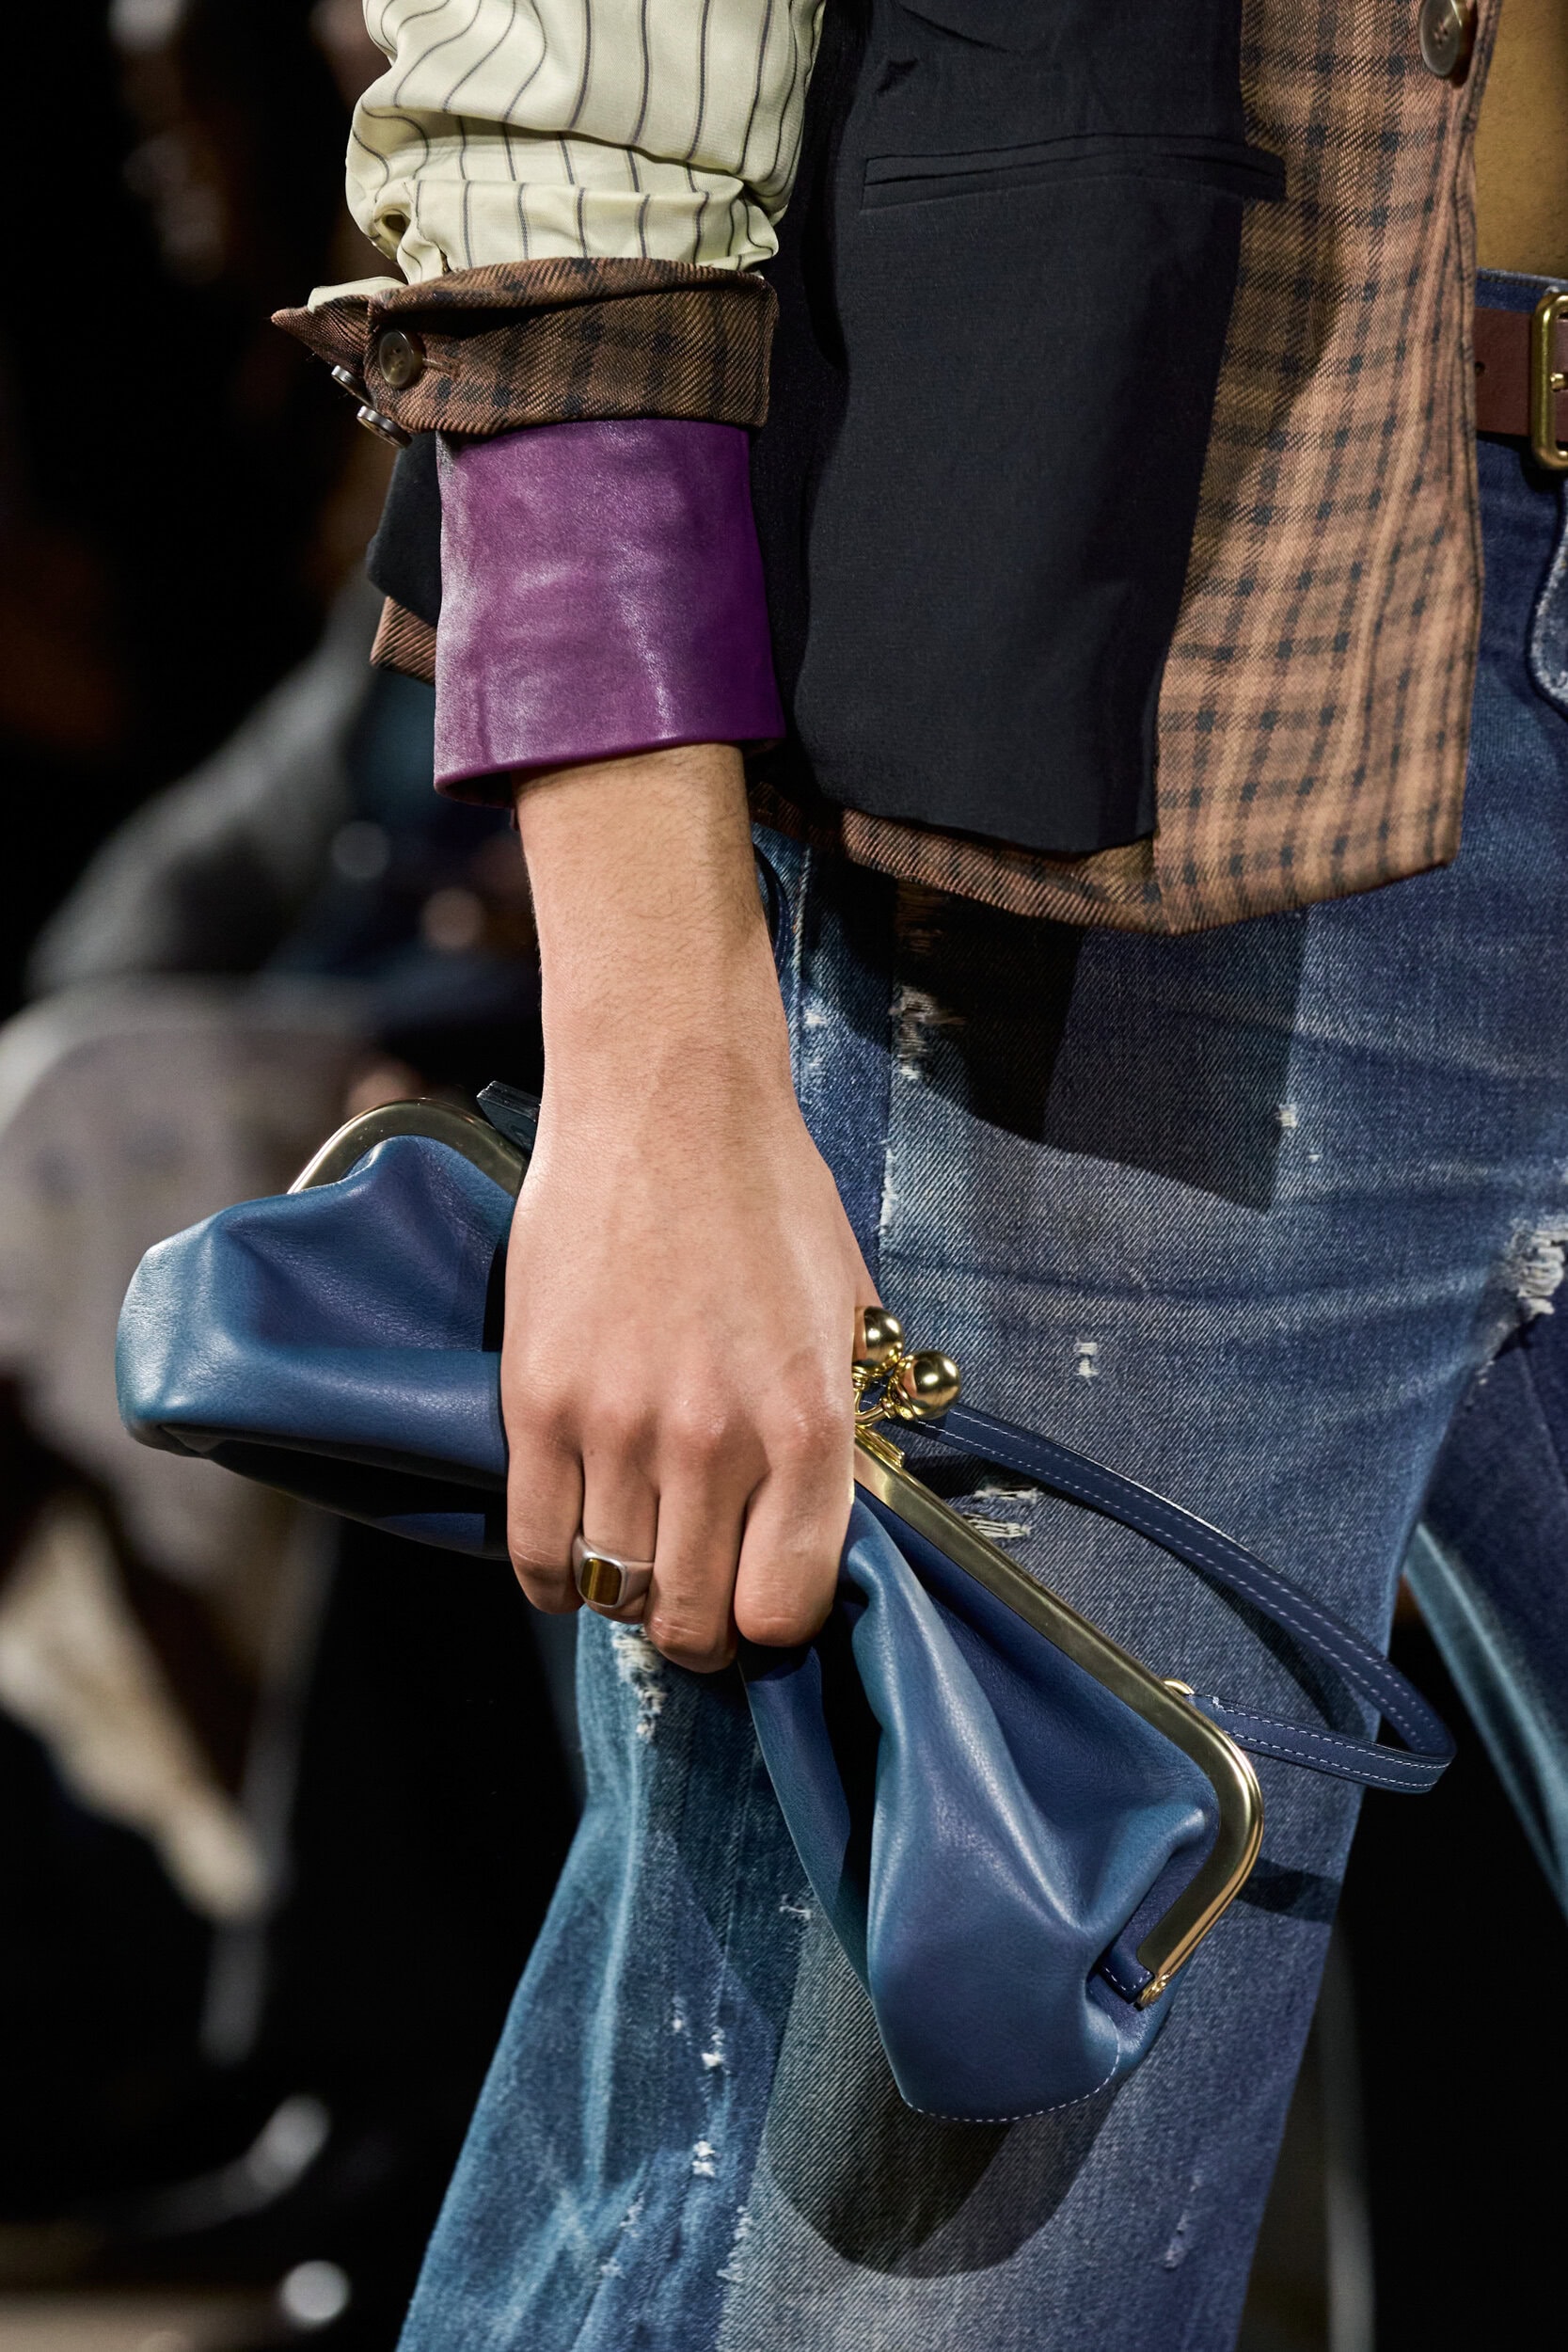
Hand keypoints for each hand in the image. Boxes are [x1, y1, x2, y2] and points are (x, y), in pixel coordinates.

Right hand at [502, 745, 873, 1669]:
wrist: (665, 1101)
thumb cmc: (767, 1198)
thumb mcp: (847, 1315)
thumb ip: (846, 1428)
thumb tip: (844, 1519)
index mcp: (809, 1426)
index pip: (785, 1609)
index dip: (774, 1625)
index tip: (762, 1603)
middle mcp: (715, 1443)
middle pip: (695, 1620)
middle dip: (702, 1631)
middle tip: (698, 1601)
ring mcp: (616, 1428)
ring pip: (616, 1589)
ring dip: (630, 1595)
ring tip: (640, 1562)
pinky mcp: (537, 1403)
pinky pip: (537, 1548)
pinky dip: (556, 1577)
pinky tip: (578, 1554)